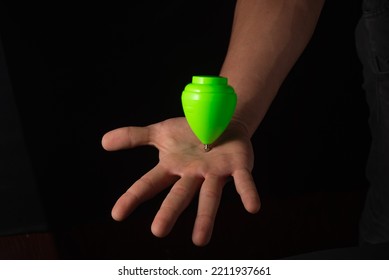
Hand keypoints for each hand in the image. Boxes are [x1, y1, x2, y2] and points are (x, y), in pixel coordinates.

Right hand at [101, 117, 260, 245]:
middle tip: (158, 231)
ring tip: (200, 240)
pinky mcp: (238, 167)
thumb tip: (103, 142)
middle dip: (169, 212)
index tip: (117, 215)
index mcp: (173, 168)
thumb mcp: (160, 132)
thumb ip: (133, 137)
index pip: (149, 183)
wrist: (220, 121)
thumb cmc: (189, 133)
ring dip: (206, 218)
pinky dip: (248, 194)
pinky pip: (243, 182)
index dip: (134, 197)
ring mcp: (215, 173)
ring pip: (209, 197)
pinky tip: (253, 208)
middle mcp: (193, 175)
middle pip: (179, 195)